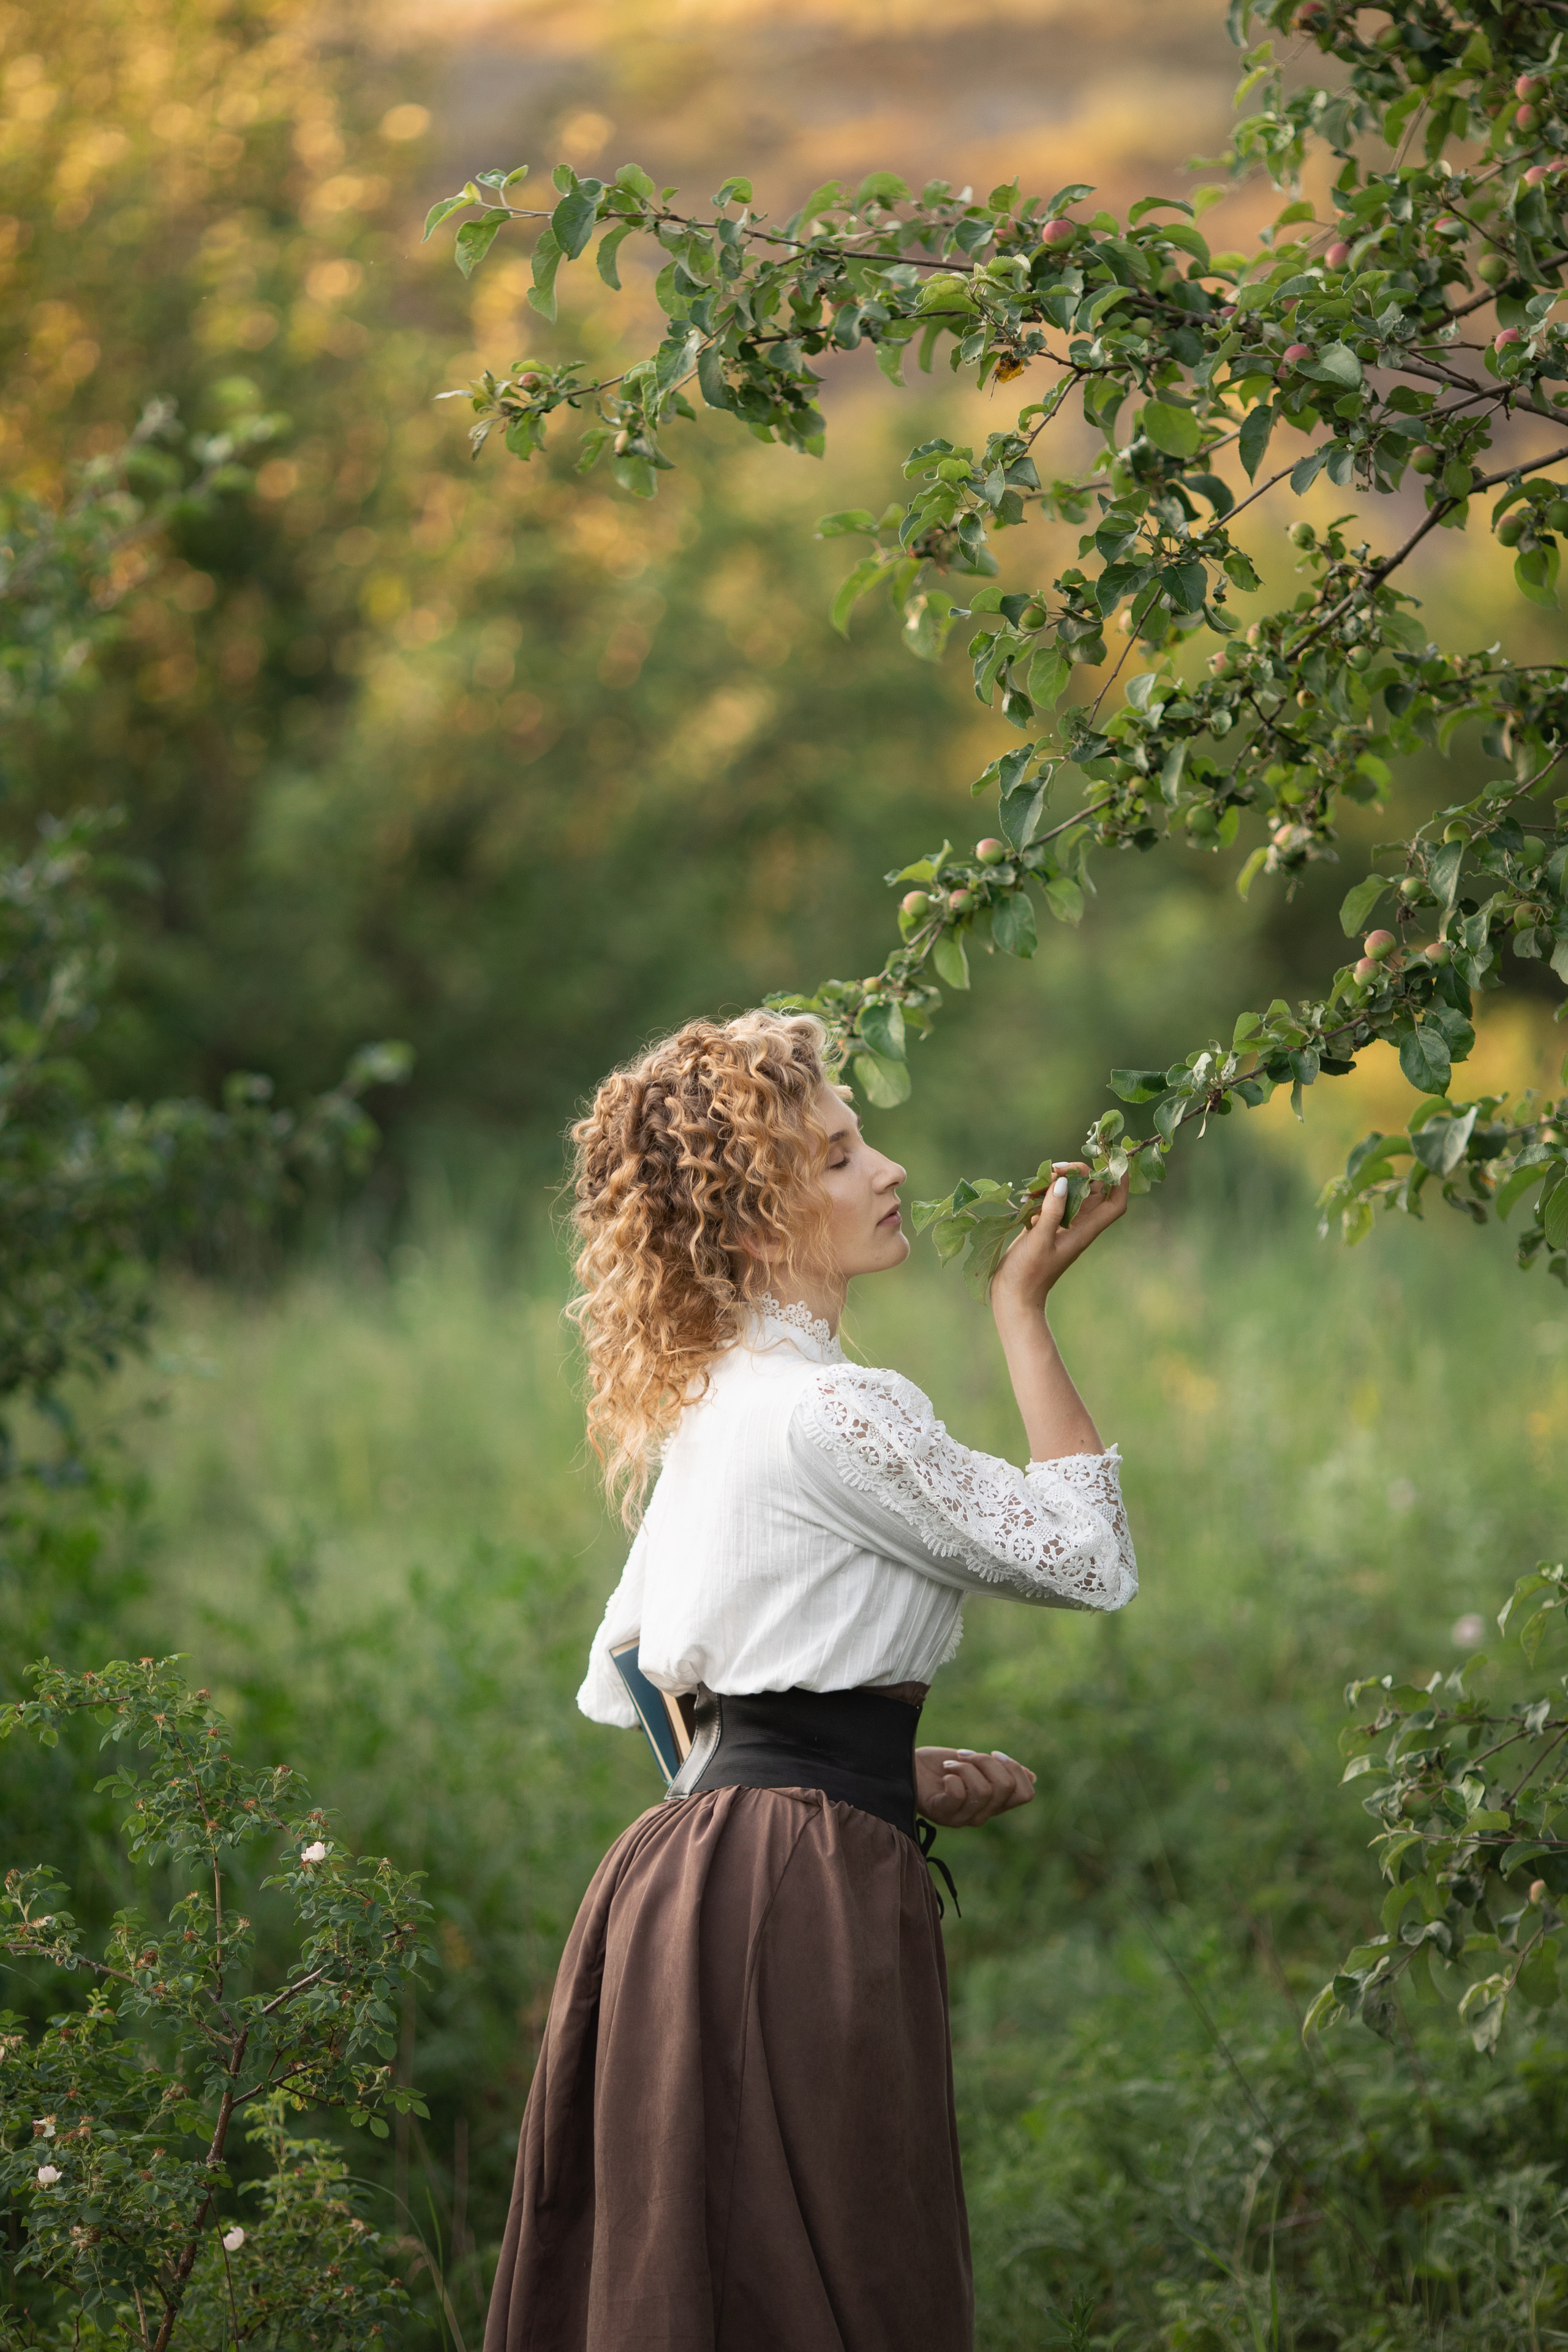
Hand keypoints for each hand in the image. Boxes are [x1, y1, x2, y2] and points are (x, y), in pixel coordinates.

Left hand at [914, 1745, 1035, 1827]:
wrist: (906, 1765)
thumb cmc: (940, 1766)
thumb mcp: (975, 1764)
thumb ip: (1000, 1771)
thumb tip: (1032, 1778)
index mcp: (994, 1803)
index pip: (1026, 1794)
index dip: (1015, 1768)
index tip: (994, 1754)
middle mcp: (982, 1815)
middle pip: (1006, 1786)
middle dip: (986, 1761)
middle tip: (965, 1757)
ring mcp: (962, 1818)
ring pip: (984, 1790)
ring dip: (965, 1767)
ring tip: (950, 1766)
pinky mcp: (942, 1814)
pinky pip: (959, 1794)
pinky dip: (953, 1777)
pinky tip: (944, 1775)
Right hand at [989, 1160, 1129, 1324]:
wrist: (1014, 1298)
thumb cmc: (1028, 1274)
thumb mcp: (1039, 1240)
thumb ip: (1052, 1211)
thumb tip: (1063, 1181)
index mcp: (1084, 1232)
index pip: (1115, 1204)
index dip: (1121, 1182)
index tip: (1116, 1160)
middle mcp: (1077, 1228)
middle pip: (1092, 1193)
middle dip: (1081, 1174)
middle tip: (1058, 1167)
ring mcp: (1060, 1228)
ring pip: (1069, 1195)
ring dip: (1057, 1183)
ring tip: (1038, 1181)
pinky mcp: (1044, 1229)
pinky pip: (1051, 1204)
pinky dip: (1042, 1195)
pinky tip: (1026, 1195)